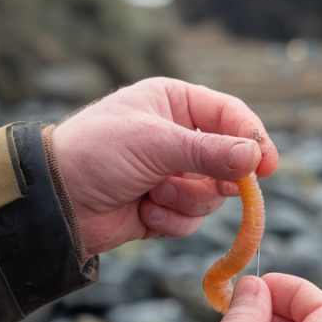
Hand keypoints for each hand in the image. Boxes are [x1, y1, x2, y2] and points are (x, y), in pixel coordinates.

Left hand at [49, 77, 278, 253]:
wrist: (54, 202)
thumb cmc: (96, 154)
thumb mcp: (154, 144)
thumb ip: (208, 151)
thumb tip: (256, 158)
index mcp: (174, 102)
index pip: (230, 115)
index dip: (252, 138)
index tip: (268, 166)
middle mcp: (178, 135)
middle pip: (229, 160)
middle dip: (213, 178)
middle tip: (207, 184)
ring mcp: (173, 173)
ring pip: (213, 195)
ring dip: (185, 200)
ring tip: (152, 194)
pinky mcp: (165, 206)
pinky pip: (192, 219)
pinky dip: (171, 219)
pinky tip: (142, 212)